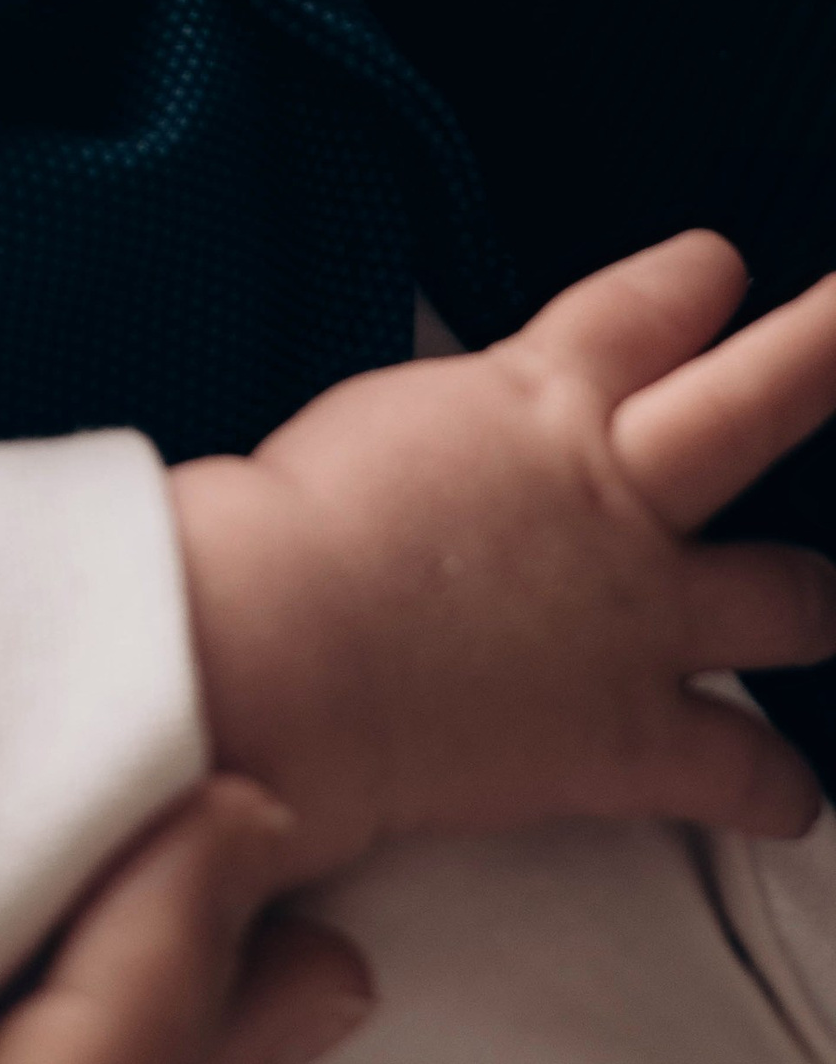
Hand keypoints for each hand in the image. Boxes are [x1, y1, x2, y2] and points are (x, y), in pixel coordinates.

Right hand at [172, 231, 835, 877]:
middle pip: (761, 401)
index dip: (693, 282)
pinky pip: (745, 767)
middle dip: (824, 355)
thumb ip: (462, 425)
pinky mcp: (634, 733)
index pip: (645, 308)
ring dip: (806, 596)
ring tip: (813, 599)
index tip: (719, 268)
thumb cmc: (288, 530)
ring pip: (794, 594)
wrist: (281, 645)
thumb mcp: (381, 421)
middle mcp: (614, 489)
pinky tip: (787, 794)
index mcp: (535, 397)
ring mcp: (641, 613)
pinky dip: (773, 787)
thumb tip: (469, 457)